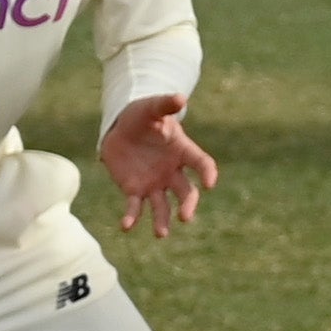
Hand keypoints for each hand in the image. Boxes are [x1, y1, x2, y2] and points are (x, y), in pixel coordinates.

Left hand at [99, 95, 219, 238]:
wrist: (120, 127)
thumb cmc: (142, 115)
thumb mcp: (152, 107)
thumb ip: (165, 105)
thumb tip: (180, 97)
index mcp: (182, 151)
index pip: (202, 164)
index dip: (208, 173)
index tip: (210, 183)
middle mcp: (172, 172)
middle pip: (186, 192)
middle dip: (188, 206)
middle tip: (186, 217)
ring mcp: (155, 184)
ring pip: (163, 207)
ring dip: (163, 221)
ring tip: (160, 233)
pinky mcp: (135, 191)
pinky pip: (135, 207)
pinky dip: (131, 218)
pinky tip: (126, 226)